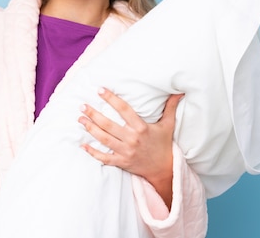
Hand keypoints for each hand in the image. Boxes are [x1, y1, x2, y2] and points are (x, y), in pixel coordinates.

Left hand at [78, 88, 183, 208]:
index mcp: (141, 128)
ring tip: (80, 119)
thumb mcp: (168, 125)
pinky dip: (93, 152)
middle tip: (82, 106)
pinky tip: (82, 145)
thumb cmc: (164, 144)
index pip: (124, 110)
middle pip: (109, 125)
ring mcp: (126, 152)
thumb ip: (170, 107)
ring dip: (90, 129)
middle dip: (94, 114)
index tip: (100, 90)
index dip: (111, 99)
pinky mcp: (122, 162)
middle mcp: (132, 139)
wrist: (164, 170)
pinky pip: (104, 158)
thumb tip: (178, 92)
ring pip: (104, 139)